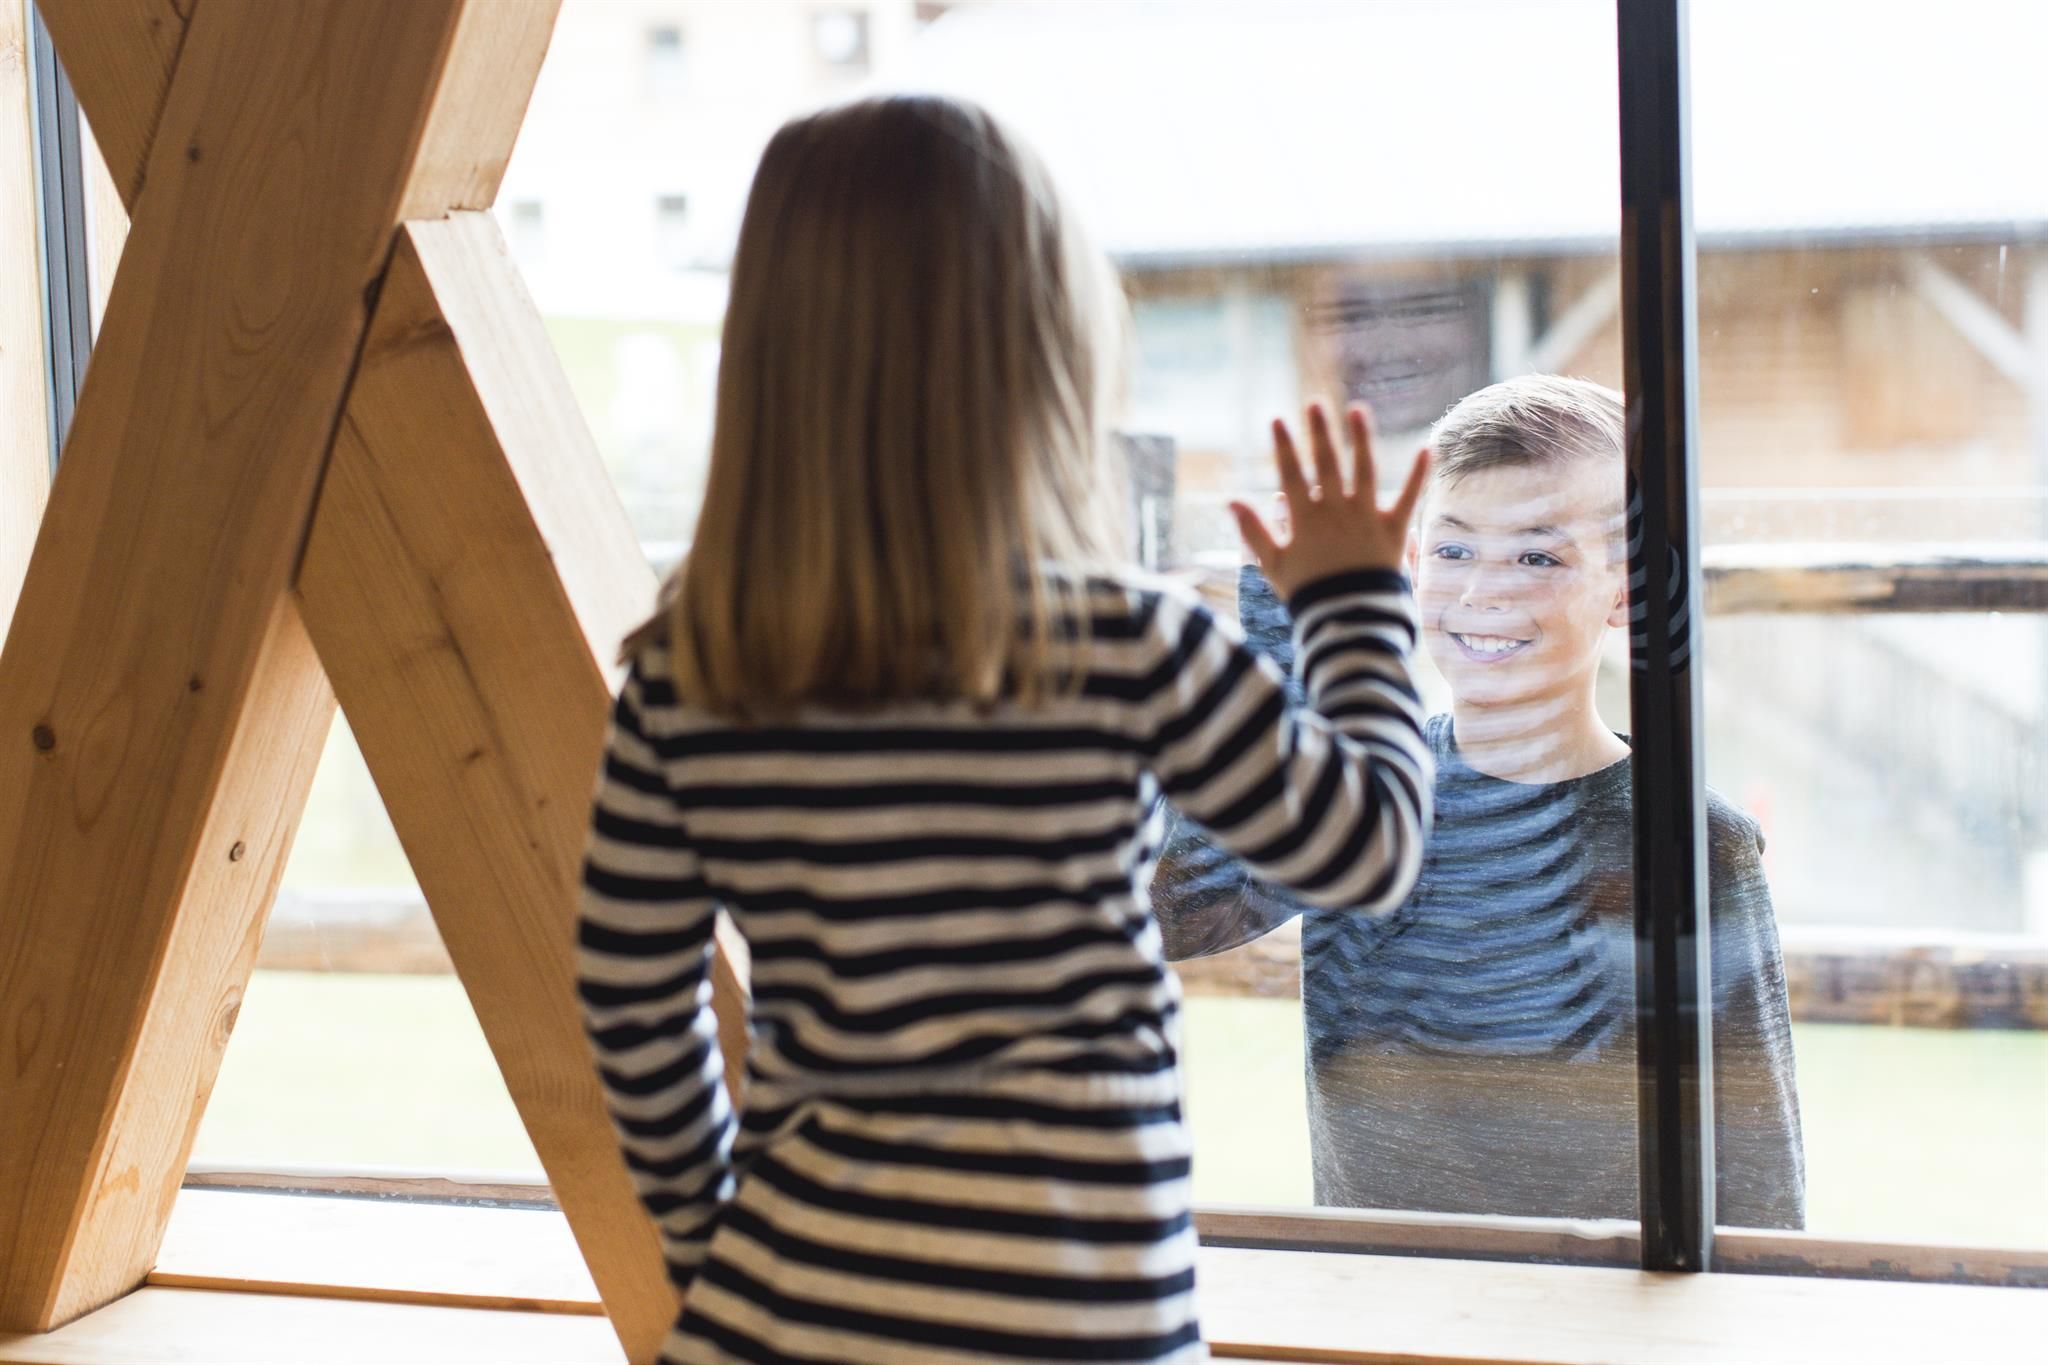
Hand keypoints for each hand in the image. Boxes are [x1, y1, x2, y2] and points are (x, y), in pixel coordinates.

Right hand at [1229, 402, 1428, 598]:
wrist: (1349, 619)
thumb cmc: (1308, 595)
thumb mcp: (1273, 565)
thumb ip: (1253, 531)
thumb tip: (1230, 500)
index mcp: (1305, 518)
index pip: (1290, 474)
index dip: (1283, 446)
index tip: (1277, 420)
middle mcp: (1335, 510)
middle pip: (1326, 463)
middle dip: (1319, 431)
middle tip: (1314, 404)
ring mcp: (1365, 517)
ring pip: (1364, 469)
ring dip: (1361, 437)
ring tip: (1357, 409)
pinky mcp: (1394, 529)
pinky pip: (1408, 497)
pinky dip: (1419, 474)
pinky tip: (1427, 448)